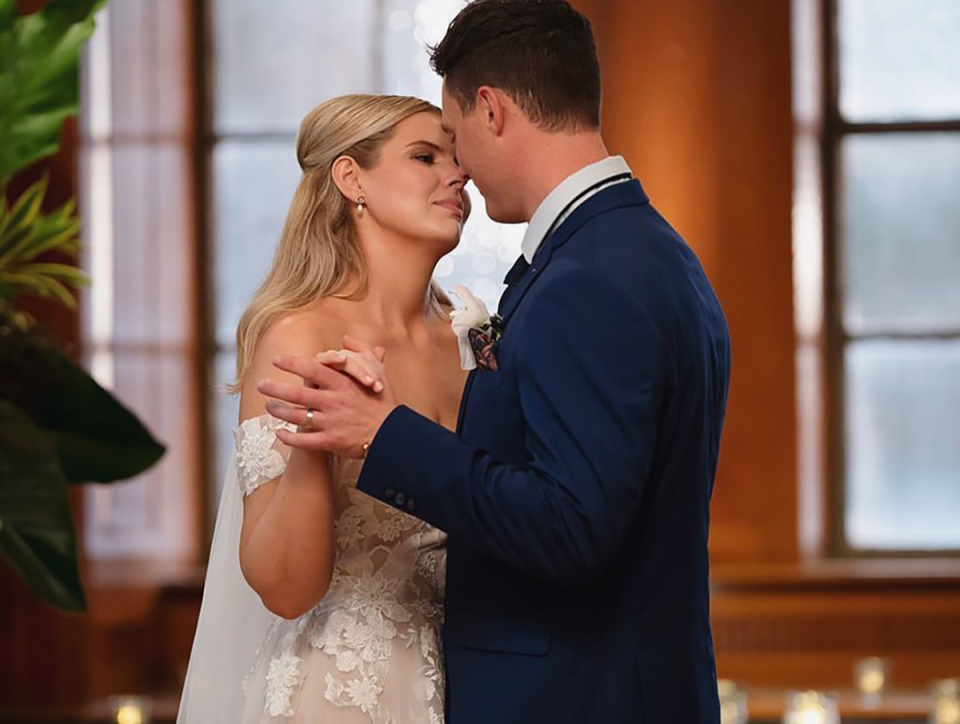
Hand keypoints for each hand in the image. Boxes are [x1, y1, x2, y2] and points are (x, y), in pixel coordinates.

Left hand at [258, 336, 397, 458]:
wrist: (392, 434)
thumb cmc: (383, 401)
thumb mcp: (377, 371)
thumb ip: (362, 351)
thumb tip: (347, 338)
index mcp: (343, 384)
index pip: (312, 370)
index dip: (292, 364)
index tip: (276, 360)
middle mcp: (334, 402)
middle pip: (298, 394)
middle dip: (275, 389)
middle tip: (261, 385)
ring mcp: (331, 422)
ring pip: (297, 417)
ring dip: (279, 412)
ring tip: (268, 407)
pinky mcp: (331, 441)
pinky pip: (304, 440)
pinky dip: (289, 438)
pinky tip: (279, 433)